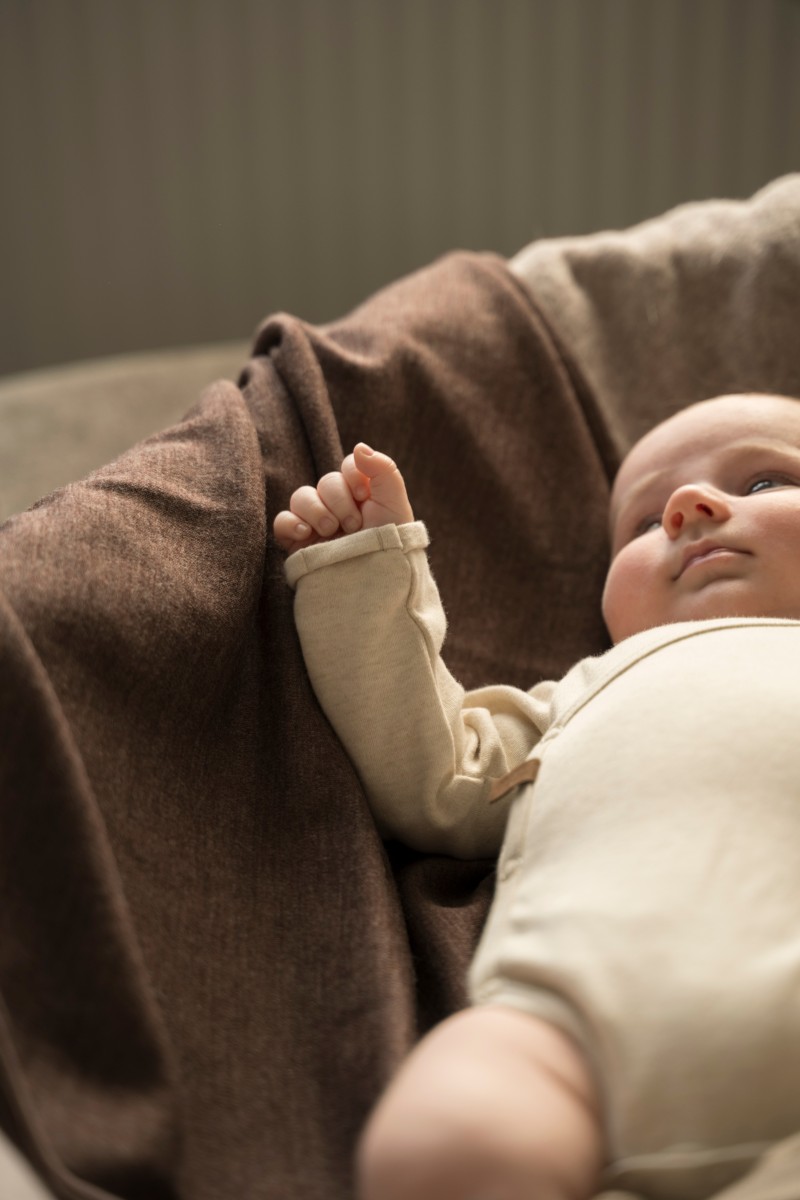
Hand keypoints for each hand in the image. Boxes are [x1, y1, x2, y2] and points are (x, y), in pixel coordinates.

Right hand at [273, 443, 414, 554]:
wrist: (377, 581)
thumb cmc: (392, 544)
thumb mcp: (395, 504)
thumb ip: (383, 469)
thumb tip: (359, 446)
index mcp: (362, 493)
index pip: (349, 465)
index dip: (354, 476)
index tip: (365, 497)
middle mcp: (339, 505)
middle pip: (326, 481)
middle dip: (340, 502)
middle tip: (354, 526)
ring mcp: (317, 522)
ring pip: (301, 496)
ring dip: (318, 511)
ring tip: (332, 531)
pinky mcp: (299, 541)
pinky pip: (281, 521)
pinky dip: (291, 522)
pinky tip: (306, 533)